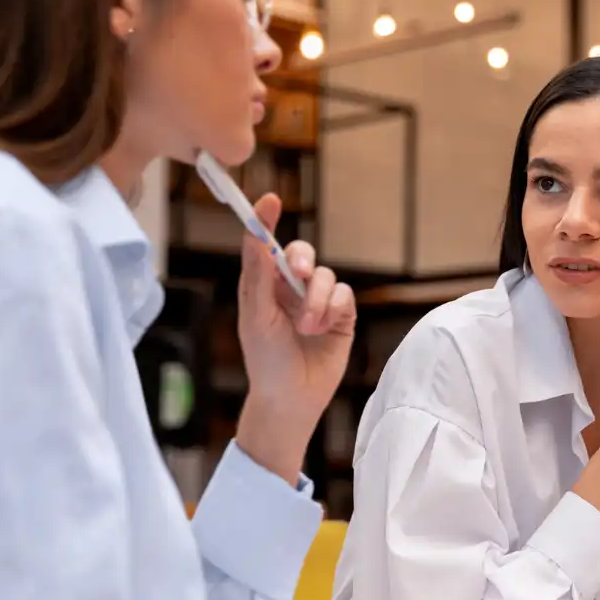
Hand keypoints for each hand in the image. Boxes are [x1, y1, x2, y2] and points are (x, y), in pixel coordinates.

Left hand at [234, 194, 355, 480]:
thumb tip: (254, 236)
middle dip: (304, 261)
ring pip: (326, 277)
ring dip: (316, 301)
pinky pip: (345, 295)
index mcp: (264, 285)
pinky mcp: (341, 316)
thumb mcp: (256, 315)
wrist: (292, 398)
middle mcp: (291, 289)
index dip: (266, 221)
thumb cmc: (265, 360)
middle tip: (301, 275)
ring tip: (306, 328)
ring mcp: (318, 302)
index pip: (266, 245)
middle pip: (303, 254)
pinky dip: (334, 309)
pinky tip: (323, 329)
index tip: (270, 201)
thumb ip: (258, 275)